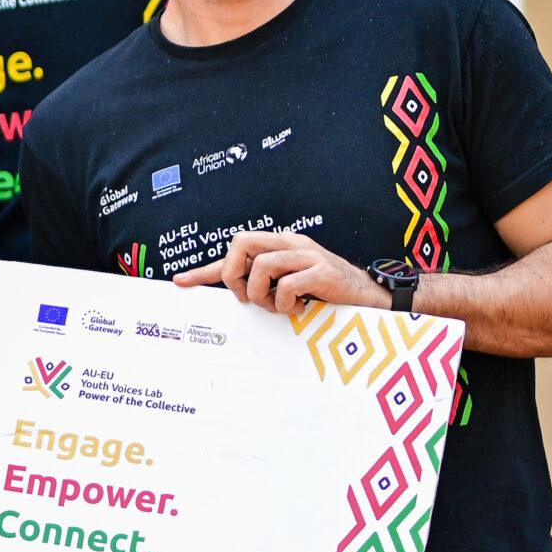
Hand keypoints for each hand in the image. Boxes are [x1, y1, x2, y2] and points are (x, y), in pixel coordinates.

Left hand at [172, 231, 387, 314]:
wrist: (372, 297)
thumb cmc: (328, 294)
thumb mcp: (291, 286)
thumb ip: (267, 285)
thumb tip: (236, 296)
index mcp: (280, 245)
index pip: (236, 251)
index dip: (206, 269)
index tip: (180, 282)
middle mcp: (291, 243)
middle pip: (241, 242)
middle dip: (234, 274)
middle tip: (247, 298)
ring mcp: (308, 255)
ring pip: (261, 265)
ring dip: (261, 294)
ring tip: (277, 307)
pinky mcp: (323, 271)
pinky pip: (287, 284)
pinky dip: (285, 302)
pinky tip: (298, 309)